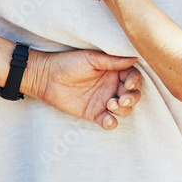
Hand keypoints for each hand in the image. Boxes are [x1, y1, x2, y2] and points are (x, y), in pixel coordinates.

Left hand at [26, 49, 142, 129]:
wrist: (47, 77)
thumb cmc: (69, 63)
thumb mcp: (92, 59)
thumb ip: (113, 61)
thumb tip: (135, 58)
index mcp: (114, 71)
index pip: (133, 77)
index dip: (135, 81)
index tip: (128, 84)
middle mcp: (112, 86)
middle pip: (133, 95)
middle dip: (132, 98)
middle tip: (122, 98)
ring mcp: (104, 101)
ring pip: (124, 109)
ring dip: (123, 109)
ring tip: (110, 104)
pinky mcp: (94, 114)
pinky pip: (109, 121)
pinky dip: (111, 123)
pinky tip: (107, 119)